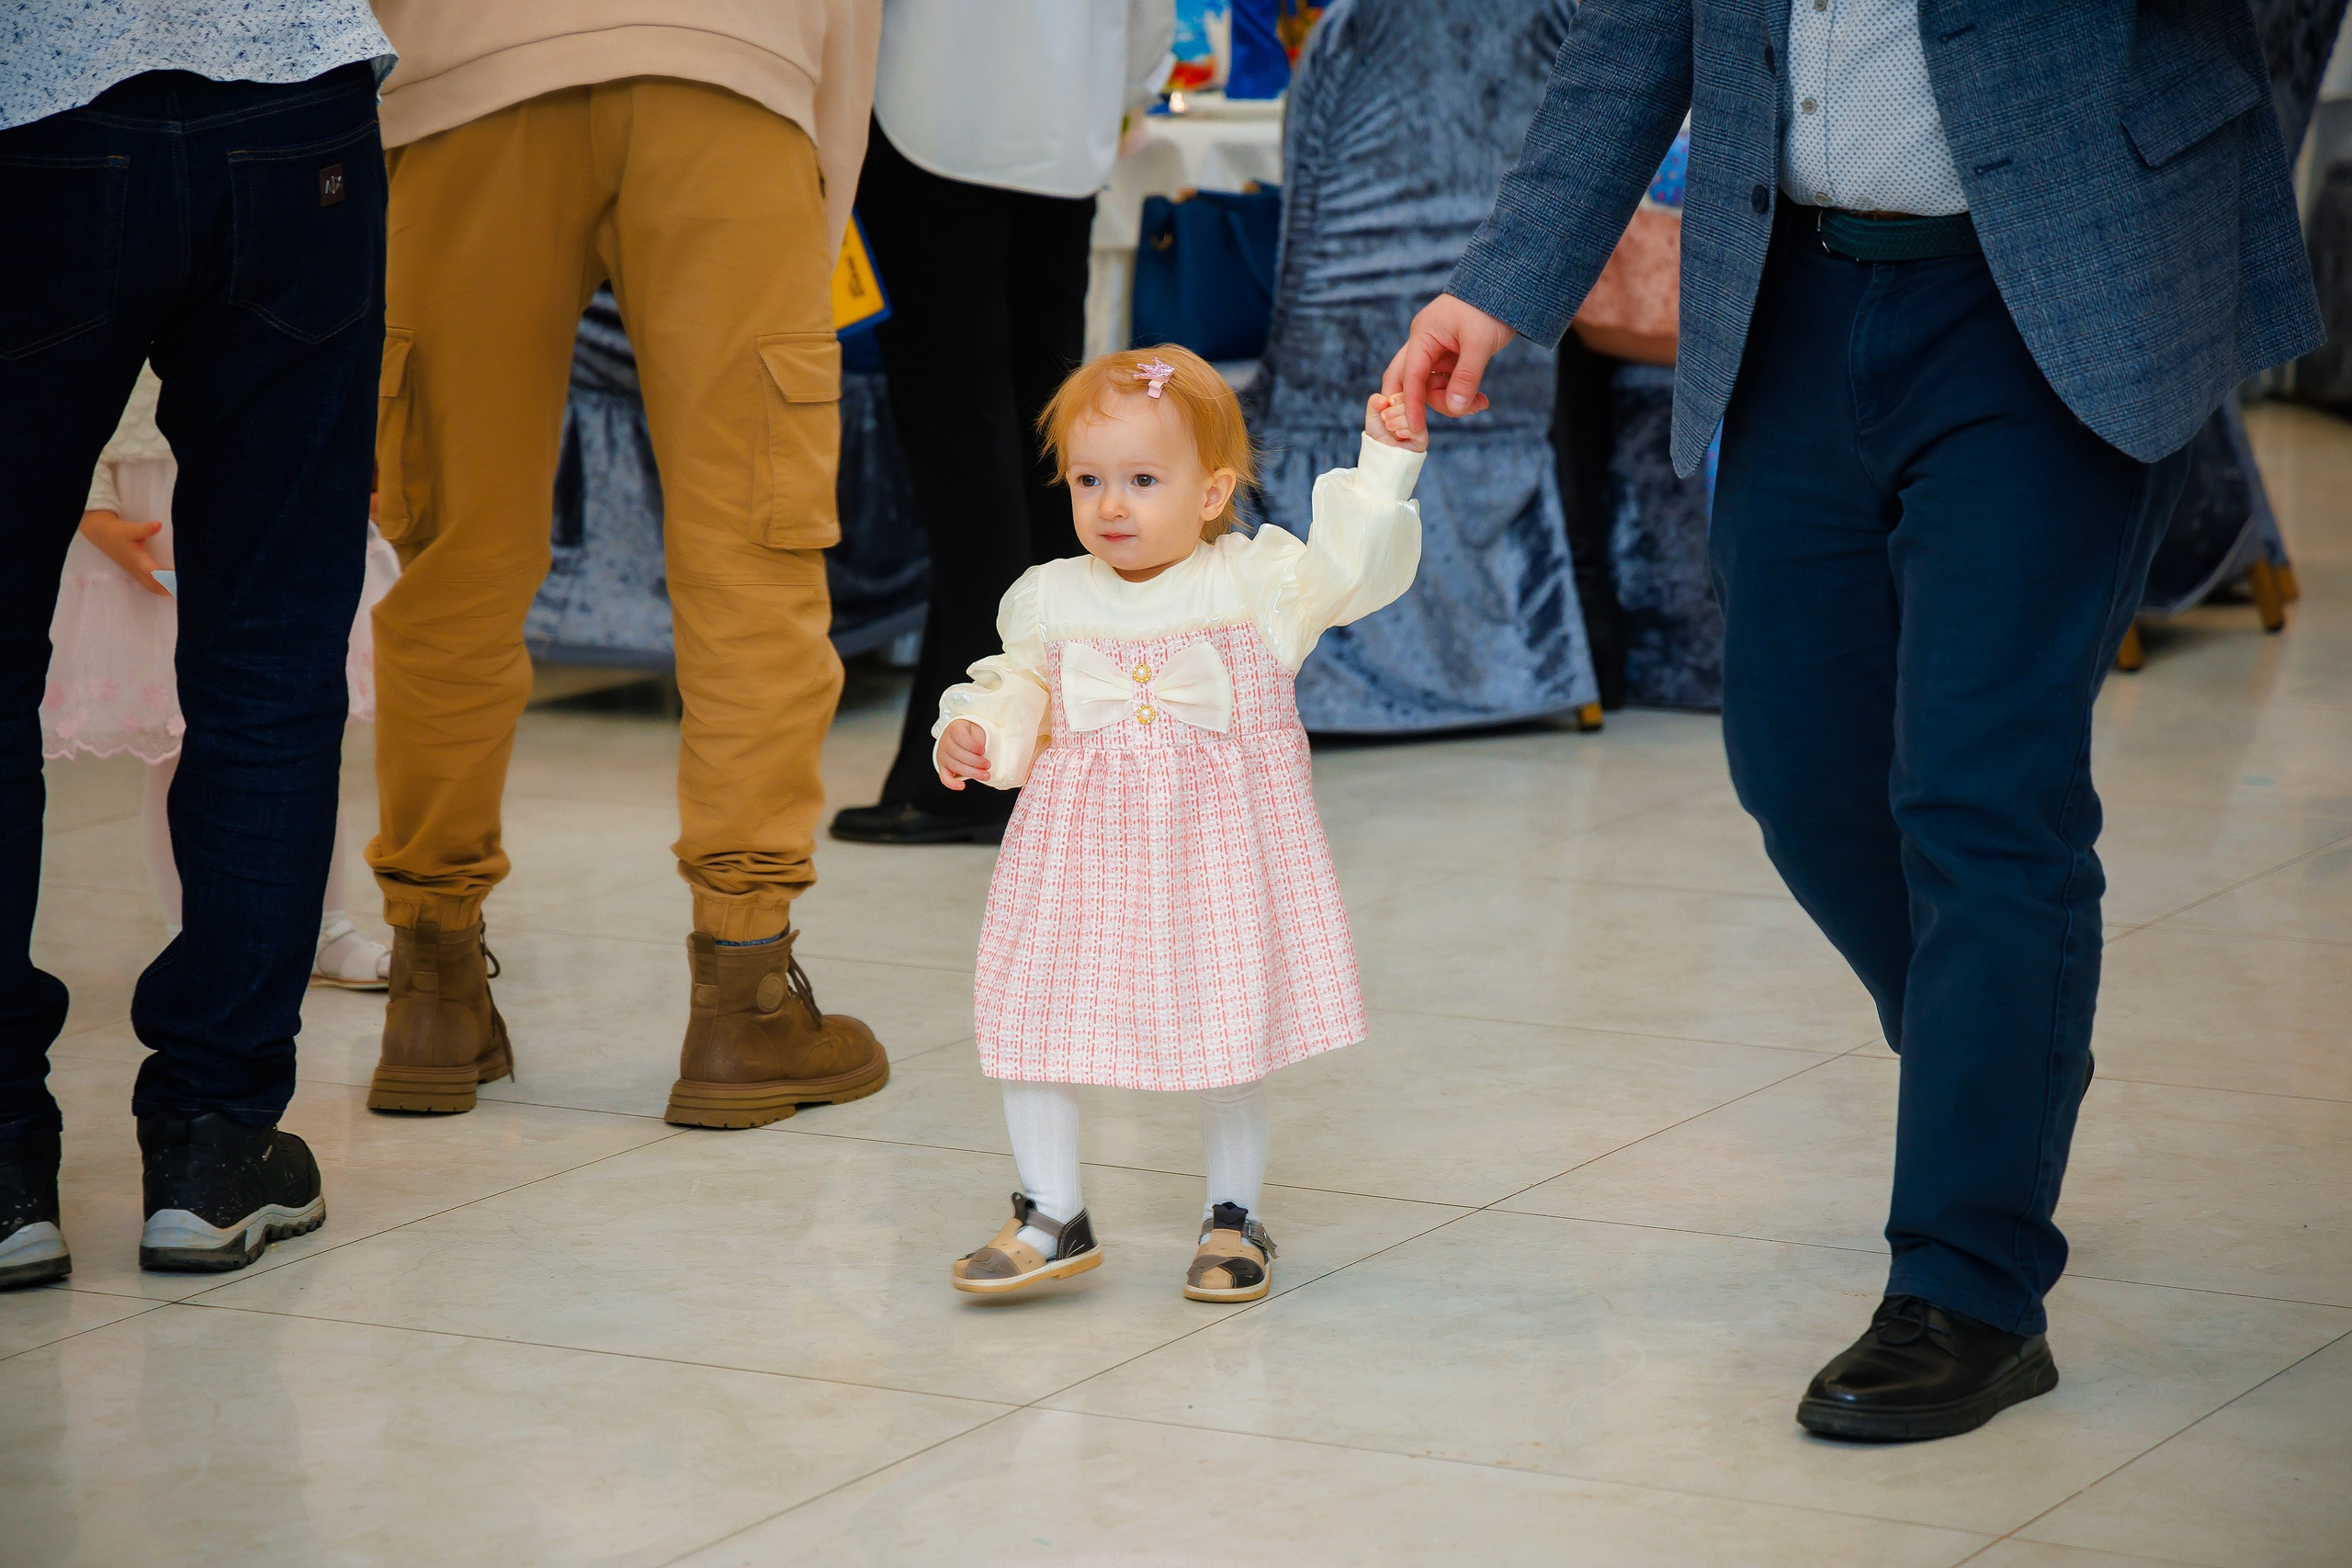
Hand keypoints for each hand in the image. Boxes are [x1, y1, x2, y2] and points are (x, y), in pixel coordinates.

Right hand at [77, 510, 171, 596]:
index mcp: (137, 560)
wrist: (104, 536)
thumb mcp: (131, 529)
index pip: (152, 572)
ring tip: (179, 591)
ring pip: (151, 586)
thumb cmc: (119, 533)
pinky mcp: (135, 572)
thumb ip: (145, 529)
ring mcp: (135, 572)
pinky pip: (148, 584)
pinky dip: (159, 588)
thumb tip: (158, 525)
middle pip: (154, 584)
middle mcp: (137, 569)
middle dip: (168, 588)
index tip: (178, 578)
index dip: (165, 577)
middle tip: (184, 589)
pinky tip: (169, 588)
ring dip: (164, 590)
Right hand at [936, 719, 990, 789]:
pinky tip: (961, 786)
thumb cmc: (970, 735)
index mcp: (954, 729)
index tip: (983, 750)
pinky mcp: (943, 767)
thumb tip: (984, 755)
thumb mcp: (975, 731)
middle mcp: (945, 742)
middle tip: (987, 765)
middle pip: (958, 753)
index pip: (960, 737)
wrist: (961, 736)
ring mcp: (942, 755)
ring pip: (955, 766)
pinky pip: (944, 777)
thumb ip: (977, 739)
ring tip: (984, 775)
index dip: (972, 745)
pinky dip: (952, 783)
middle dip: (975, 761)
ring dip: (971, 772)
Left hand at [1364, 392, 1427, 453]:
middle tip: (1385, 420)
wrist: (1381, 453)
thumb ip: (1374, 401)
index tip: (1386, 406)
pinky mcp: (1422, 437)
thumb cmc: (1379, 434)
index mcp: (1405, 404)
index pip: (1407, 393)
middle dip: (1392, 411)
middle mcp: (1415, 412)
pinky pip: (1416, 429)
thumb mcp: (1372, 415)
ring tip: (1390, 429)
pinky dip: (1402, 432)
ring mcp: (1420, 424)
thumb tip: (1385, 399)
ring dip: (1395, 422)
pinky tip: (1398, 435)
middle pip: (1410, 403)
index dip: (1395, 398)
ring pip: (1412, 416)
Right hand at [1381, 293, 1517, 436]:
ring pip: (1431, 387)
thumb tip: (1456, 408)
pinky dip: (1460, 394)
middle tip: (1427, 426)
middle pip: (1408, 381)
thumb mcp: (1480, 343)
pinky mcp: (1450, 357)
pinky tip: (1479, 400)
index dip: (1411, 403)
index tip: (1415, 428)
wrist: (1509, 287)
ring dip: (1451, 401)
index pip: (1411, 374)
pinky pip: (1447, 383)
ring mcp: (1436, 351)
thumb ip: (1466, 377)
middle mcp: (1424, 343)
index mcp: (1423, 335)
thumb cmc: (1491, 307)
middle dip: (1421, 405)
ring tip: (1479, 404)